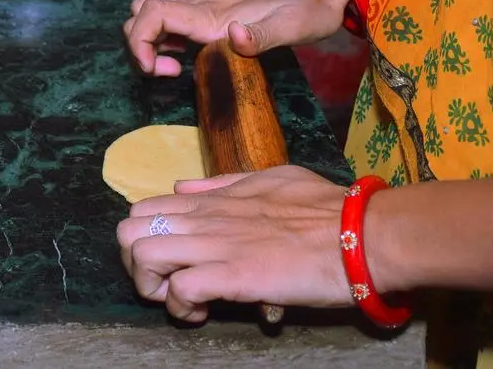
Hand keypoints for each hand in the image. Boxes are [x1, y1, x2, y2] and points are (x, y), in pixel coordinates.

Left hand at [115, 166, 353, 322]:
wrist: (365, 233)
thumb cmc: (327, 209)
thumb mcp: (268, 179)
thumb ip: (223, 184)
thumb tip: (183, 187)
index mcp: (212, 199)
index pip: (142, 208)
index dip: (142, 238)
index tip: (167, 260)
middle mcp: (206, 218)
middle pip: (127, 231)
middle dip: (135, 264)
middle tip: (164, 283)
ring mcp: (217, 245)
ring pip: (143, 256)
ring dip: (152, 286)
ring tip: (180, 299)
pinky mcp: (234, 275)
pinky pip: (180, 289)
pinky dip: (180, 306)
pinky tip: (200, 313)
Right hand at [123, 0, 349, 75]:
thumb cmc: (309, 10)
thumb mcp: (293, 29)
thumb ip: (261, 37)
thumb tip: (233, 37)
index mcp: (212, 10)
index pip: (150, 15)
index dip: (138, 43)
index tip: (155, 70)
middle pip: (139, 10)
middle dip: (141, 43)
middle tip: (171, 70)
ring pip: (149, 2)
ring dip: (151, 33)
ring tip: (177, 59)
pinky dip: (164, 21)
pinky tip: (189, 40)